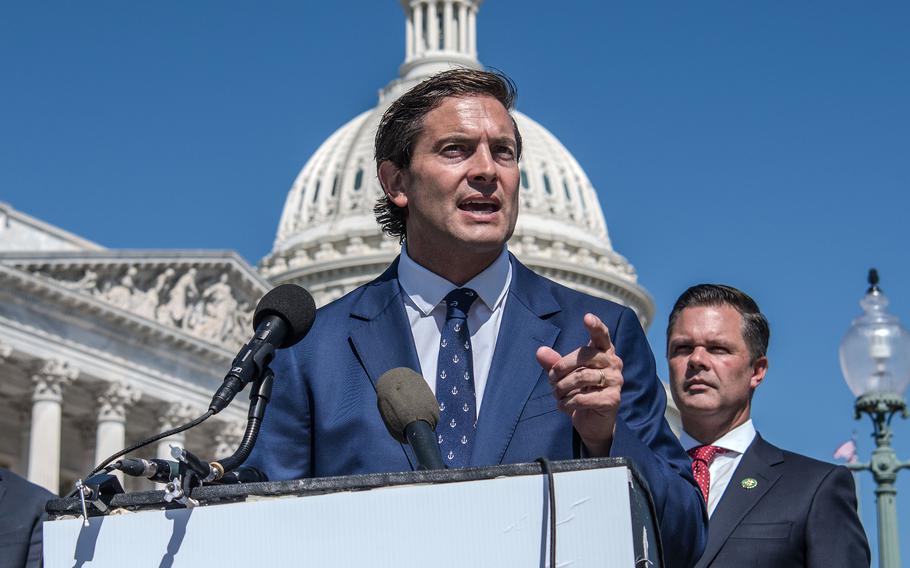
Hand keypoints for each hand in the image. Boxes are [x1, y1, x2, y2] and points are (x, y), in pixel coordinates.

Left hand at [535, 313, 622, 456]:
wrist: (592, 423)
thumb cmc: (579, 392)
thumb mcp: (564, 376)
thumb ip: (554, 362)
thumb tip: (540, 351)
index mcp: (604, 352)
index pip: (602, 335)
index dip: (595, 326)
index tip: (587, 317)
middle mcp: (614, 363)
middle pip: (584, 356)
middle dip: (561, 367)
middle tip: (551, 379)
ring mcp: (616, 381)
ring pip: (581, 377)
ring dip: (561, 388)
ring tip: (556, 394)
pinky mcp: (612, 400)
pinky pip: (582, 398)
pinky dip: (567, 403)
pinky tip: (563, 406)